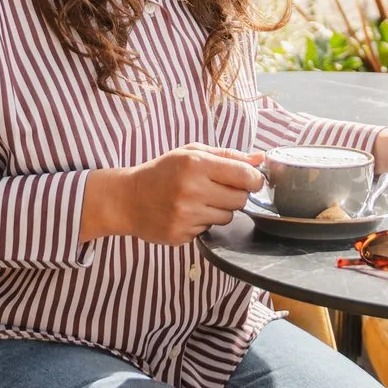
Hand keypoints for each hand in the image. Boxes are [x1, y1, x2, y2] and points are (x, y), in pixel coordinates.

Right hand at [83, 145, 263, 244]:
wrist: (128, 199)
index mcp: (196, 165)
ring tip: (199, 201)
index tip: (251, 181)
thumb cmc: (162, 172)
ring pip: (227, 218)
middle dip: (235, 195)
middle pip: (240, 200)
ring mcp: (185, 216)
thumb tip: (259, 159)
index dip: (254, 180)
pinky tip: (186, 213)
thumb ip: (227, 155)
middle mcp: (191, 191)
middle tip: (219, 190)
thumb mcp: (191, 153)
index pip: (244, 176)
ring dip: (219, 210)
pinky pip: (208, 230)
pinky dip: (202, 223)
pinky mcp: (181, 235)